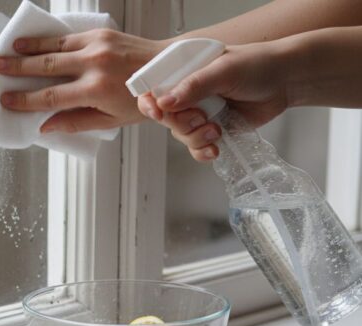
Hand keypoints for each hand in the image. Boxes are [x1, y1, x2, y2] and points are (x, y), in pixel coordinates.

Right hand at [0, 29, 167, 132]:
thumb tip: (45, 126)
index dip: (25, 100)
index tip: (7, 101)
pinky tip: (33, 41)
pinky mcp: (102, 33)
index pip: (51, 96)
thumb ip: (76, 122)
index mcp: (96, 90)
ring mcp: (98, 45)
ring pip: (54, 46)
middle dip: (19, 68)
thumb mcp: (111, 120)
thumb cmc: (142, 100)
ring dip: (29, 47)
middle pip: (47, 66)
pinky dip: (48, 39)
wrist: (168, 68)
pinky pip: (68, 36)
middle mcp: (95, 64)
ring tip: (9, 50)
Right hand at [137, 40, 290, 160]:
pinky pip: (196, 148)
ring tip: (216, 129)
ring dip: (196, 138)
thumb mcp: (223, 71)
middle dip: (182, 124)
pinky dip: (202, 151)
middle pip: (166, 118)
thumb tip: (164, 102)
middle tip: (202, 118)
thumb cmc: (256, 65)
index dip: (149, 104)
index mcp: (183, 73)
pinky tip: (215, 148)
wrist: (286, 81)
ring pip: (180, 135)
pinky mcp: (212, 129)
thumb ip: (193, 86)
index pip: (152, 89)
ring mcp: (198, 113)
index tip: (158, 113)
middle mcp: (186, 95)